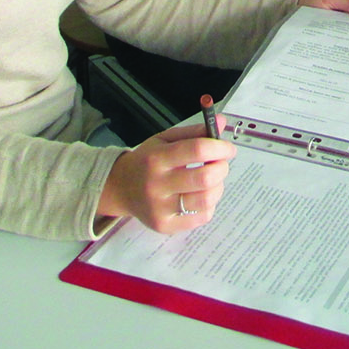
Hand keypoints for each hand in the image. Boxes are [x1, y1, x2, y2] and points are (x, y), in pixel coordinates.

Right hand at [97, 119, 234, 234]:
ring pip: (206, 200)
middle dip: (222, 168)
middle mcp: (157, 185)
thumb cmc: (147, 160)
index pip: (196, 150)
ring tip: (212, 180)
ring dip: (218, 187)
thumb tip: (222, 122)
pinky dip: (209, 205)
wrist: (120, 188)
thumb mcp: (165, 139)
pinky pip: (202, 217)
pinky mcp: (165, 226)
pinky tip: (200, 196)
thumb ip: (194, 132)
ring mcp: (160, 209)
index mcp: (157, 158)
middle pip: (204, 177)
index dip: (220, 147)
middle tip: (220, 164)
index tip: (229, 148)